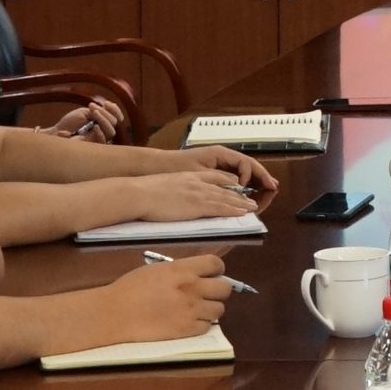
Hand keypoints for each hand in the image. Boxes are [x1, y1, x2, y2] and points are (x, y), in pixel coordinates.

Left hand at [48, 99, 122, 140]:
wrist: (58, 131)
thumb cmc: (71, 122)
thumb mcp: (85, 112)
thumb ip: (98, 110)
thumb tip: (108, 105)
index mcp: (103, 122)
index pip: (116, 117)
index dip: (115, 110)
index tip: (106, 103)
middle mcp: (103, 131)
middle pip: (114, 123)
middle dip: (105, 112)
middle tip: (92, 106)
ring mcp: (99, 139)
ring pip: (111, 131)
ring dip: (104, 119)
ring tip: (93, 112)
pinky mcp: (94, 147)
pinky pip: (103, 141)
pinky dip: (101, 133)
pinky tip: (95, 126)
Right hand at [106, 253, 231, 340]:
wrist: (115, 313)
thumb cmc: (130, 288)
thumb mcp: (156, 270)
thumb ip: (180, 271)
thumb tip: (197, 275)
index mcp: (182, 270)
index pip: (216, 264)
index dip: (217, 269)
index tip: (212, 274)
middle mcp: (192, 288)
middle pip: (225, 288)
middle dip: (218, 290)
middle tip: (207, 294)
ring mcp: (191, 310)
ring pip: (220, 309)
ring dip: (211, 309)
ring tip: (197, 310)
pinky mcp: (187, 330)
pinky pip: (207, 326)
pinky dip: (201, 324)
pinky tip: (188, 321)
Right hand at [130, 168, 265, 222]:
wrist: (138, 193)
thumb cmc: (145, 192)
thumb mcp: (165, 185)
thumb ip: (176, 189)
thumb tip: (177, 197)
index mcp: (190, 176)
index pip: (215, 177)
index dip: (229, 183)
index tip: (237, 188)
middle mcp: (197, 182)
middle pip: (225, 187)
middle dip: (240, 194)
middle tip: (251, 200)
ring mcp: (198, 193)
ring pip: (226, 197)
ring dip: (241, 203)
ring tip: (252, 207)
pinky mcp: (197, 204)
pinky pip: (220, 207)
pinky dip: (233, 210)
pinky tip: (242, 212)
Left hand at [178, 144, 280, 200]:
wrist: (158, 165)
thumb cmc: (176, 166)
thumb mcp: (199, 173)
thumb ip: (220, 178)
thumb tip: (238, 184)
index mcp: (220, 153)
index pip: (244, 162)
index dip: (251, 175)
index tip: (247, 188)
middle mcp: (222, 155)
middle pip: (248, 164)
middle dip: (262, 174)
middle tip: (274, 185)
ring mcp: (219, 162)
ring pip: (244, 169)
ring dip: (256, 177)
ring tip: (268, 185)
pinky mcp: (214, 169)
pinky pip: (235, 174)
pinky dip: (245, 180)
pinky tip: (250, 188)